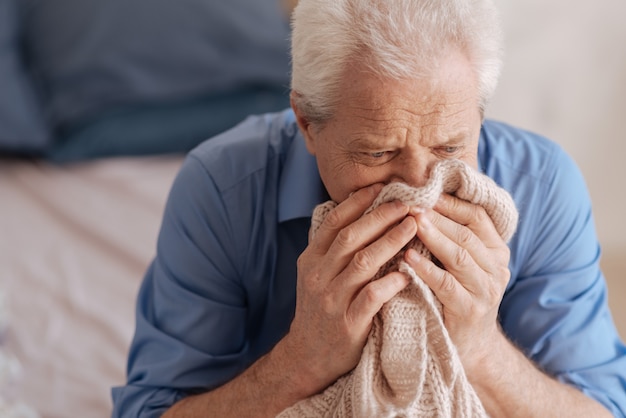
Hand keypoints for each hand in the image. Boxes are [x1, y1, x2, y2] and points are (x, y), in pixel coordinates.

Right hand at [284, 184, 413, 393]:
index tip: (381, 188)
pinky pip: (372, 297)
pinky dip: (390, 282)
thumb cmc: (321, 309)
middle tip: (406, 203)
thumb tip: (356, 212)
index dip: (358, 203)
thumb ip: (332, 248)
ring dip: (391, 241)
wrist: (309, 356)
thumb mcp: (316, 274)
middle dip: (380, 216)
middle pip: (351, 237)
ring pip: (363, 262)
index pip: (334, 222)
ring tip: (413, 227)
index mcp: (311, 259)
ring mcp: (332, 300)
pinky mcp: (348, 324)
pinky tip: (407, 272)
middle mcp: (318, 276)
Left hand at [404, 193, 510, 370]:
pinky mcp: (469, 310)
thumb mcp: (460, 264)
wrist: (469, 346)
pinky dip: (426, 269)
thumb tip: (421, 201)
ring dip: (434, 237)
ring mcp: (486, 290)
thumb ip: (451, 236)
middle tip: (412, 204)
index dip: (451, 204)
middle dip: (438, 217)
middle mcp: (496, 268)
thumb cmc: (456, 295)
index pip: (477, 217)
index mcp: (496, 251)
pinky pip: (446, 284)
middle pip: (467, 234)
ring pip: (459, 255)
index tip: (426, 193)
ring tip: (412, 223)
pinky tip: (408, 258)